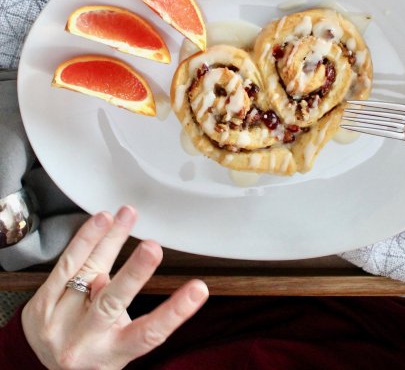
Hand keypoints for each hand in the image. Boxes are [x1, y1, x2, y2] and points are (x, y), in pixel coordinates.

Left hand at [21, 206, 208, 369]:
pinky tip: (101, 221)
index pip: (149, 333)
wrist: (47, 364)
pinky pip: (65, 266)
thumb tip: (102, 278)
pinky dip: (85, 240)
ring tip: (127, 216)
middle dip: (134, 272)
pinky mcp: (39, 306)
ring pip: (88, 274)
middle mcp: (84, 341)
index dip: (175, 311)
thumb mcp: (116, 340)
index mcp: (113, 353)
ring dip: (111, 240)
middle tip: (153, 248)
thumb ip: (117, 312)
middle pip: (111, 304)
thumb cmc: (94, 346)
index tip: (199, 289)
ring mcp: (57, 324)